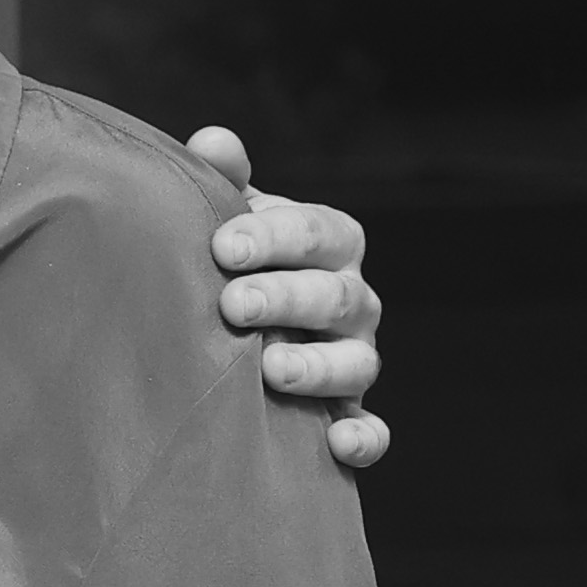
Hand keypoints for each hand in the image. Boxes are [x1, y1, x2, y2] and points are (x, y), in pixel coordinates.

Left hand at [183, 128, 388, 468]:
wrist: (235, 322)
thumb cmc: (232, 258)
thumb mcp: (228, 215)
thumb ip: (223, 179)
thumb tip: (214, 143)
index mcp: (329, 242)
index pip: (316, 231)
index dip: (272, 236)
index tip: (222, 247)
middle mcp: (351, 299)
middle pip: (334, 296)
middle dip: (286, 298)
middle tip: (233, 305)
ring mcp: (353, 357)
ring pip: (357, 363)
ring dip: (317, 366)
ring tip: (271, 368)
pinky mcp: (348, 412)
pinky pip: (372, 429)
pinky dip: (364, 438)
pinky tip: (337, 443)